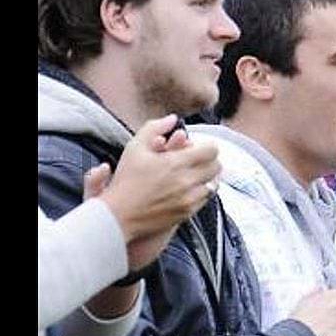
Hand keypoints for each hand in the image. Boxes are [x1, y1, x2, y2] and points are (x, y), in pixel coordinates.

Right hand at [90, 115, 220, 269]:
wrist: (119, 216)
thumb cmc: (125, 180)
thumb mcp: (134, 148)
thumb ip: (154, 128)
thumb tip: (172, 119)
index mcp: (176, 163)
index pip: (211, 150)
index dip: (206, 146)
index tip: (197, 148)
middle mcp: (187, 181)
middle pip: (216, 166)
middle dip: (209, 160)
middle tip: (197, 160)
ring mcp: (190, 199)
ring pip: (214, 183)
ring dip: (207, 176)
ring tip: (194, 174)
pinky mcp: (189, 212)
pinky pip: (206, 198)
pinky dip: (202, 191)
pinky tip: (190, 188)